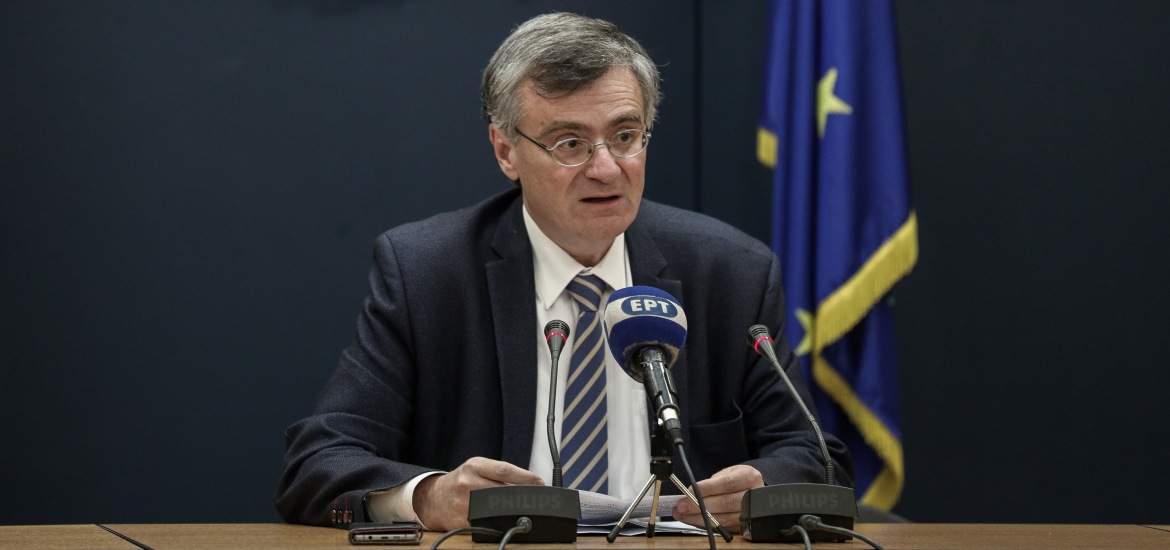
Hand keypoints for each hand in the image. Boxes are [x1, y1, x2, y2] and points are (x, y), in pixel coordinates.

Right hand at [412, 456, 543, 530]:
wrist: (434, 497)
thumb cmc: (460, 480)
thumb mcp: (476, 467)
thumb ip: (499, 473)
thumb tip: (529, 483)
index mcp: (474, 466)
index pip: (504, 470)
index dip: (525, 477)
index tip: (540, 482)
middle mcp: (467, 483)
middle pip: (502, 491)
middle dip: (522, 496)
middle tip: (535, 500)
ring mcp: (463, 503)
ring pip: (495, 509)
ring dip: (512, 511)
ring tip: (521, 510)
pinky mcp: (460, 521)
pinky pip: (485, 523)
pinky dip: (498, 523)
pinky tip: (504, 521)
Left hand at [671, 464, 763, 532]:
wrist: (750, 490)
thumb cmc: (736, 481)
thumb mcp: (726, 474)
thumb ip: (710, 483)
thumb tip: (689, 494)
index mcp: (750, 477)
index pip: (727, 483)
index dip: (707, 488)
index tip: (689, 492)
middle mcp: (754, 496)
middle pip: (726, 503)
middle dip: (700, 506)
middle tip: (681, 506)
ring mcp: (752, 514)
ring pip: (724, 519)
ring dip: (699, 518)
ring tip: (683, 515)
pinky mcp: (745, 528)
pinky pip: (724, 529)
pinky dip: (706, 525)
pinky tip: (694, 521)